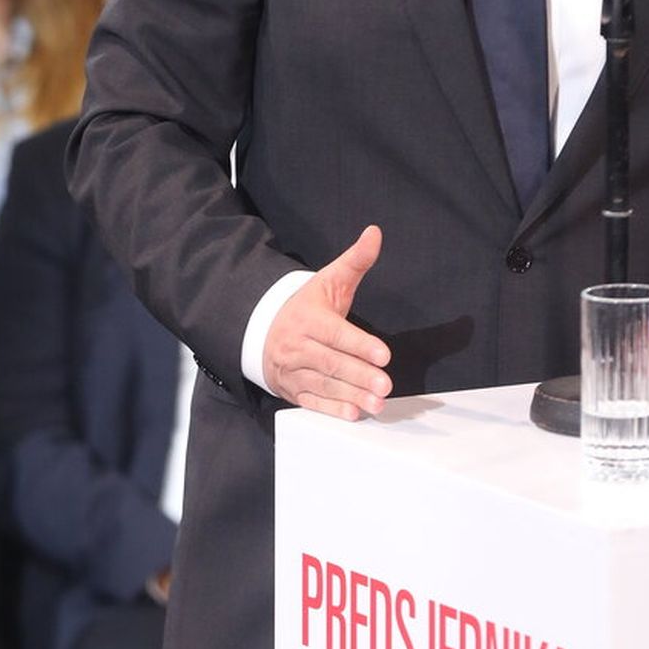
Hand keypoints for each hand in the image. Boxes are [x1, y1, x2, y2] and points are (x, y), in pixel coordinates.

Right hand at [262, 225, 390, 418]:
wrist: (262, 330)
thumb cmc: (305, 306)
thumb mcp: (328, 280)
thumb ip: (355, 261)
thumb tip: (375, 233)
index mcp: (307, 318)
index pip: (335, 332)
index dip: (359, 344)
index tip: (383, 354)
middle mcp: (296, 346)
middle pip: (329, 362)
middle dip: (358, 374)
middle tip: (385, 384)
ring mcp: (292, 371)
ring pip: (322, 385)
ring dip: (350, 395)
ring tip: (377, 402)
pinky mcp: (292, 391)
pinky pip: (311, 402)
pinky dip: (331, 410)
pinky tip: (352, 414)